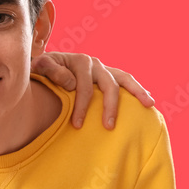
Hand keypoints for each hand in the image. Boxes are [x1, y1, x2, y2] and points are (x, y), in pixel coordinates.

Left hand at [32, 52, 154, 128]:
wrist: (43, 65)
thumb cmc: (40, 71)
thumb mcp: (40, 67)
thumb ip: (50, 70)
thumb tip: (71, 82)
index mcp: (79, 61)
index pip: (84, 88)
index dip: (81, 107)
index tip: (77, 125)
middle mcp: (94, 63)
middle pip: (108, 85)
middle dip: (109, 107)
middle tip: (108, 126)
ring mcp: (103, 68)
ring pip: (124, 79)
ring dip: (137, 92)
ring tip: (148, 105)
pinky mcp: (107, 74)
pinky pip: (125, 80)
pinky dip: (137, 89)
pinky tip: (147, 101)